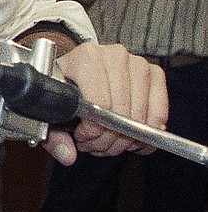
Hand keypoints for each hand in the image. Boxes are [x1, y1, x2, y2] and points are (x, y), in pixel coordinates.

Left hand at [47, 41, 166, 164]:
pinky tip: (130, 138)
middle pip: (121, 112)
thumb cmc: (65, 87)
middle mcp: (114, 56)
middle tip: (95, 145)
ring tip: (108, 141)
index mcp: (86, 57)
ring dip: (125, 139)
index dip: (93, 130)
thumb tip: (67, 155)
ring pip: (140, 117)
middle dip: (108, 139)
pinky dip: (146, 134)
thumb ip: (53, 136)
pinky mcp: (154, 73)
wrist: (78, 67)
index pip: (100, 103)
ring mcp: (137, 63)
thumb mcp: (52, 108)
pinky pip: (159, 114)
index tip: (82, 137)